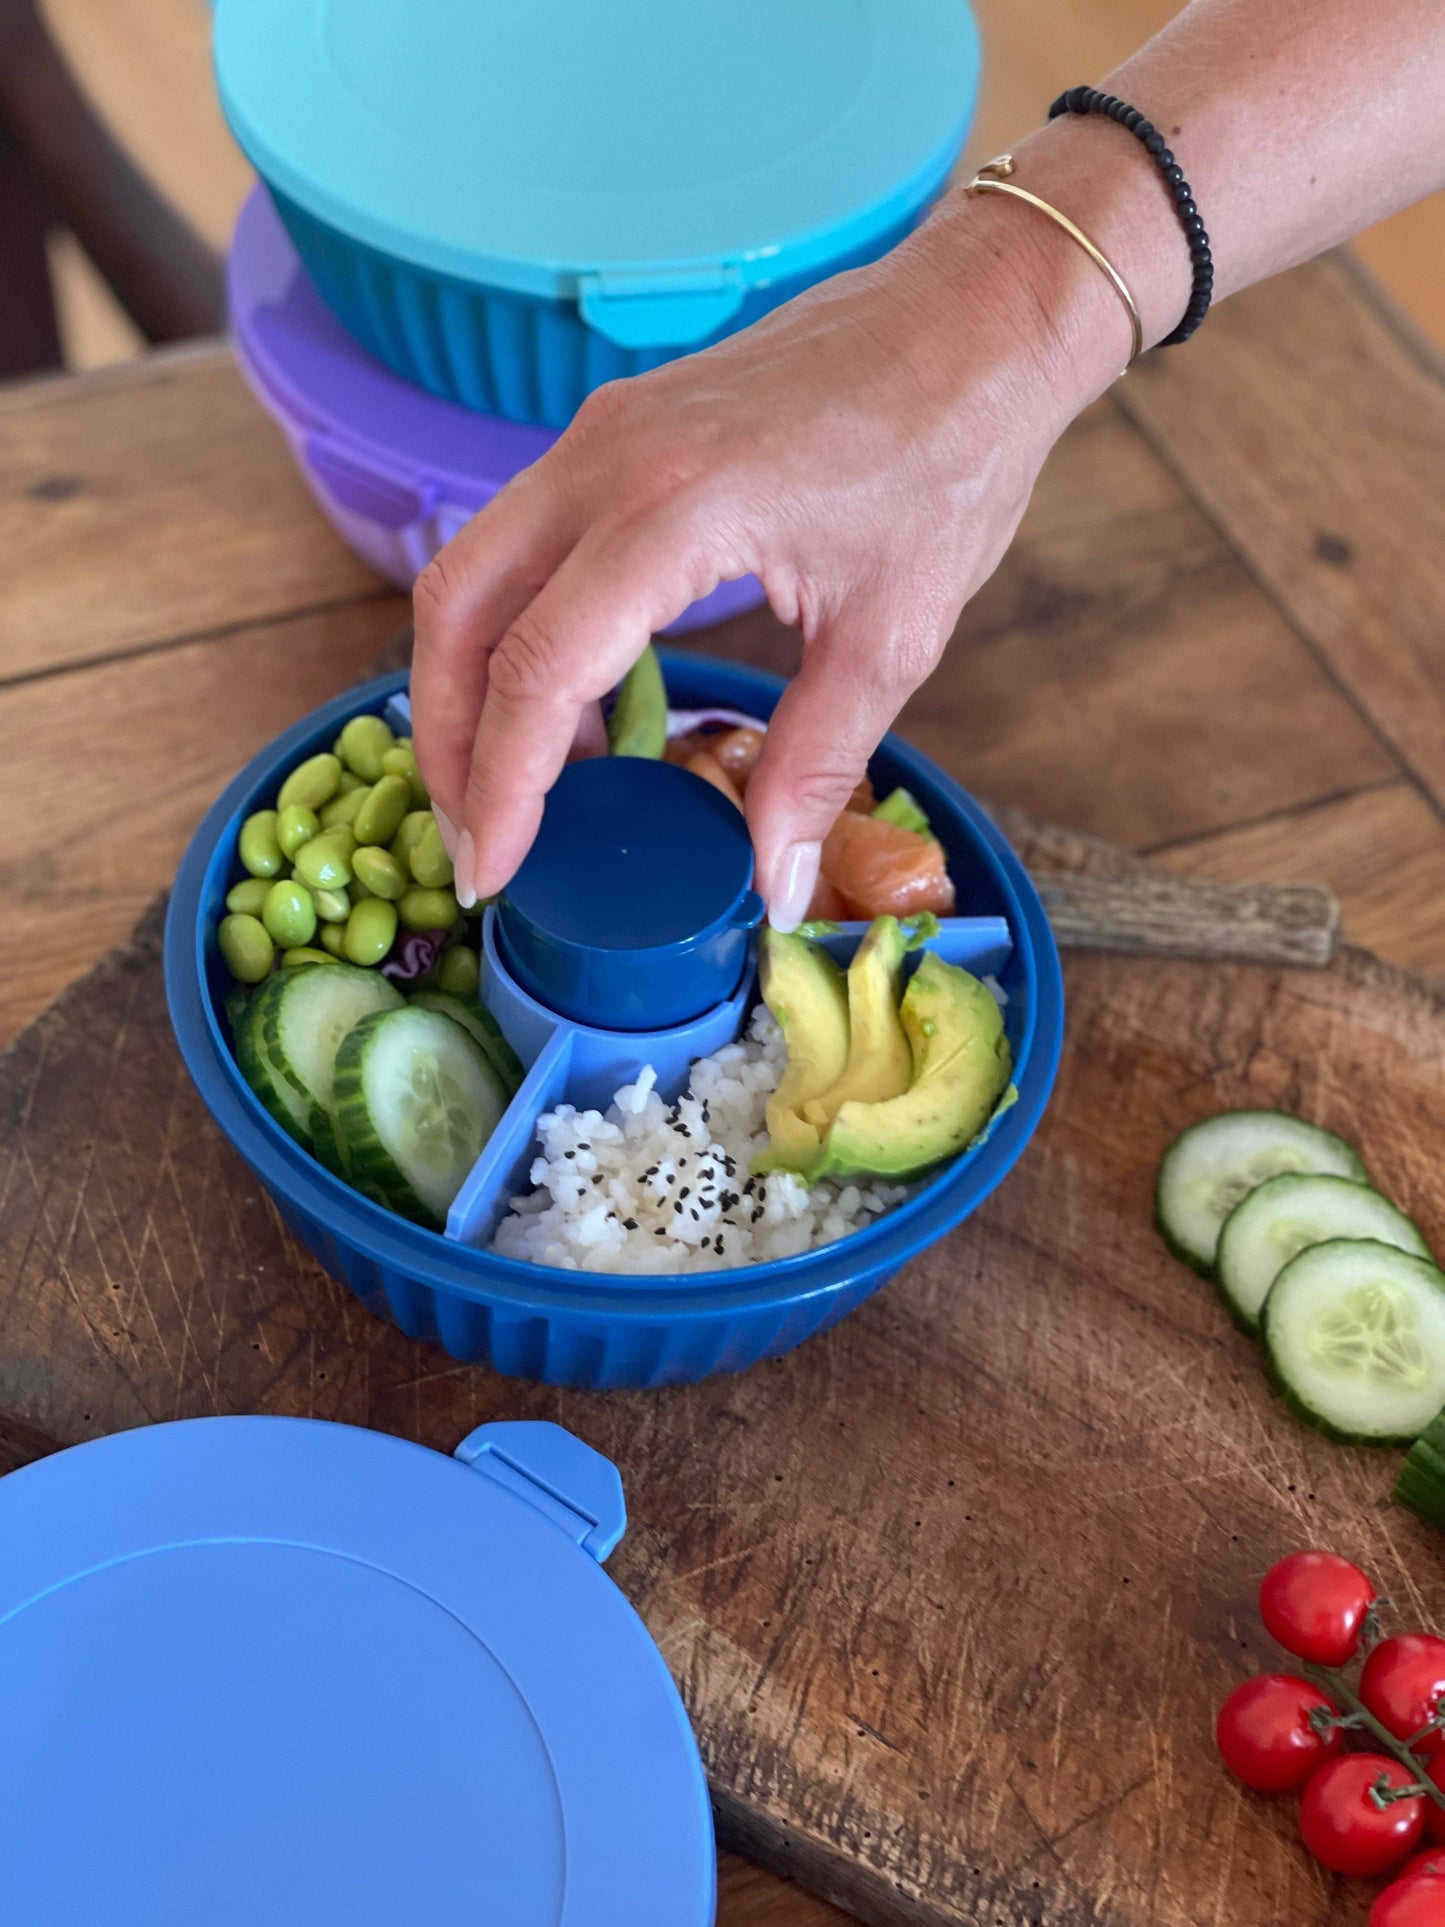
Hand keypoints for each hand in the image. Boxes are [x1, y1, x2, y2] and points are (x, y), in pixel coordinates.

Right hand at [411, 188, 1106, 925]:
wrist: (975, 318)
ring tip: (517, 787)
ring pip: (472, 569)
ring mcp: (601, 433)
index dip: (504, 788)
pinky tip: (574, 703)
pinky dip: (515, 628)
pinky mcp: (617, 430)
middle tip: (475, 838)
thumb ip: (816, 766)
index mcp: (673, 509)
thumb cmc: (952, 456)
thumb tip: (769, 886)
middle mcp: (606, 459)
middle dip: (446, 739)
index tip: (495, 872)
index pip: (536, 669)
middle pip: (458, 612)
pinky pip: (521, 538)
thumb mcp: (893, 634)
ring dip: (468, 682)